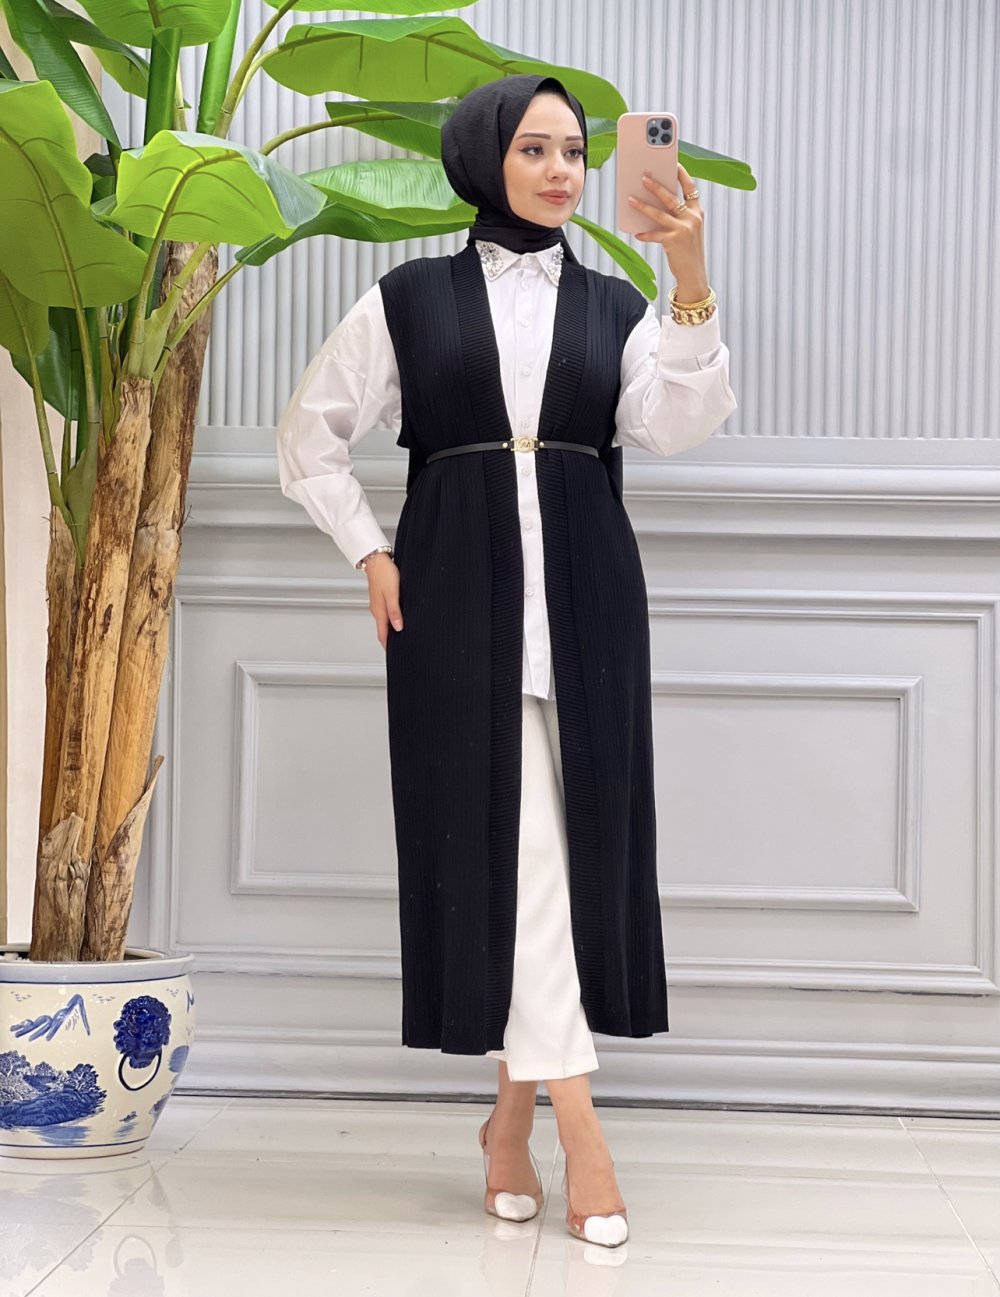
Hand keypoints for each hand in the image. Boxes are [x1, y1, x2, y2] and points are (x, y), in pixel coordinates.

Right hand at [366, 553, 402, 649]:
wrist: (376, 559)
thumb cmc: (384, 573)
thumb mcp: (393, 593)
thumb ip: (395, 611)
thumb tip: (398, 627)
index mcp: (379, 612)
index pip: (383, 635)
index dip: (389, 646)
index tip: (395, 654)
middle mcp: (377, 610)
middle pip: (383, 630)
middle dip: (390, 640)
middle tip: (400, 648)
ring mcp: (378, 604)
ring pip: (384, 622)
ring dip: (391, 630)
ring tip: (400, 636)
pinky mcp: (381, 598)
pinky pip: (386, 613)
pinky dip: (391, 620)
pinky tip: (398, 618)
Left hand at [628, 161, 709, 300]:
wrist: (694, 273)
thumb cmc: (688, 250)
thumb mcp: (688, 229)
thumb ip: (677, 216)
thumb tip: (655, 204)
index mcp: (697, 212)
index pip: (690, 187)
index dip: (681, 174)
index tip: (673, 163)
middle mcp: (692, 218)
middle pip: (671, 197)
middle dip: (655, 186)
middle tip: (643, 177)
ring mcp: (683, 229)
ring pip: (659, 214)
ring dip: (643, 206)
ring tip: (631, 200)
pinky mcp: (673, 241)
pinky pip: (655, 235)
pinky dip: (645, 234)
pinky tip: (637, 233)